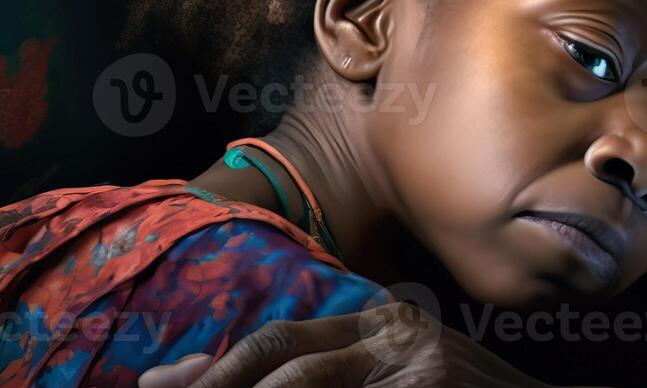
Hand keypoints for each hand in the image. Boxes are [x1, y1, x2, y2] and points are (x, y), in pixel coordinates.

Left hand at [138, 302, 579, 387]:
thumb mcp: (406, 381)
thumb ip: (342, 374)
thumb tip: (255, 382)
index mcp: (385, 323)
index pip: (282, 338)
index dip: (217, 364)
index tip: (159, 383)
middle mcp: (397, 331)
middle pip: (282, 352)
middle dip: (214, 380)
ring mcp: (417, 362)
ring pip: (302, 379)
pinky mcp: (429, 387)